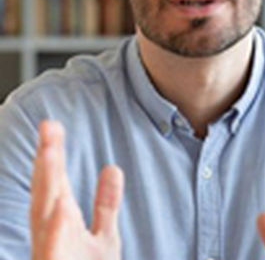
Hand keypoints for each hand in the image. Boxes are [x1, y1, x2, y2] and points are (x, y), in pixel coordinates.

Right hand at [30, 120, 124, 259]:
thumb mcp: (103, 238)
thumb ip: (105, 204)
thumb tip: (112, 167)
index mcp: (61, 228)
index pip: (56, 186)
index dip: (52, 156)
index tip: (52, 125)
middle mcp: (52, 239)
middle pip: (46, 196)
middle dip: (46, 163)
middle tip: (48, 127)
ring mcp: (52, 253)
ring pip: (44, 220)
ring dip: (47, 187)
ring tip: (50, 154)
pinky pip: (51, 250)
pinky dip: (55, 231)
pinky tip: (61, 208)